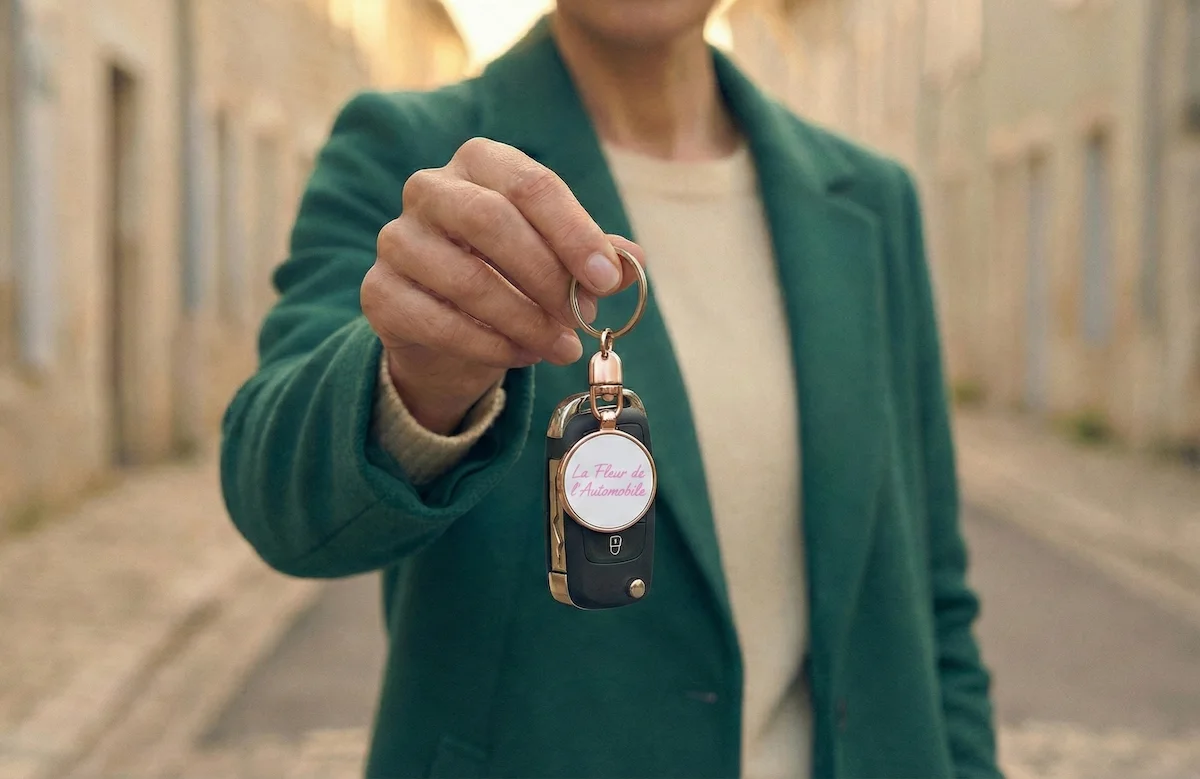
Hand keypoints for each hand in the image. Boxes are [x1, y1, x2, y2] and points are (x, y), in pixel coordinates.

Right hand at [362, 137, 644, 434]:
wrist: (449, 327)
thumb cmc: (511, 275)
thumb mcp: (558, 258)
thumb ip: (593, 255)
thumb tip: (631, 262)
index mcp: (479, 163)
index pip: (530, 185)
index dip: (573, 232)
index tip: (605, 278)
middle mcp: (429, 189)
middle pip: (491, 222)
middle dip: (546, 276)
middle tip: (582, 318)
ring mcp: (397, 240)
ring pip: (466, 278)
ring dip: (524, 320)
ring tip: (560, 346)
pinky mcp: (379, 293)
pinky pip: (437, 321)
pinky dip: (489, 345)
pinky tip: (522, 356)